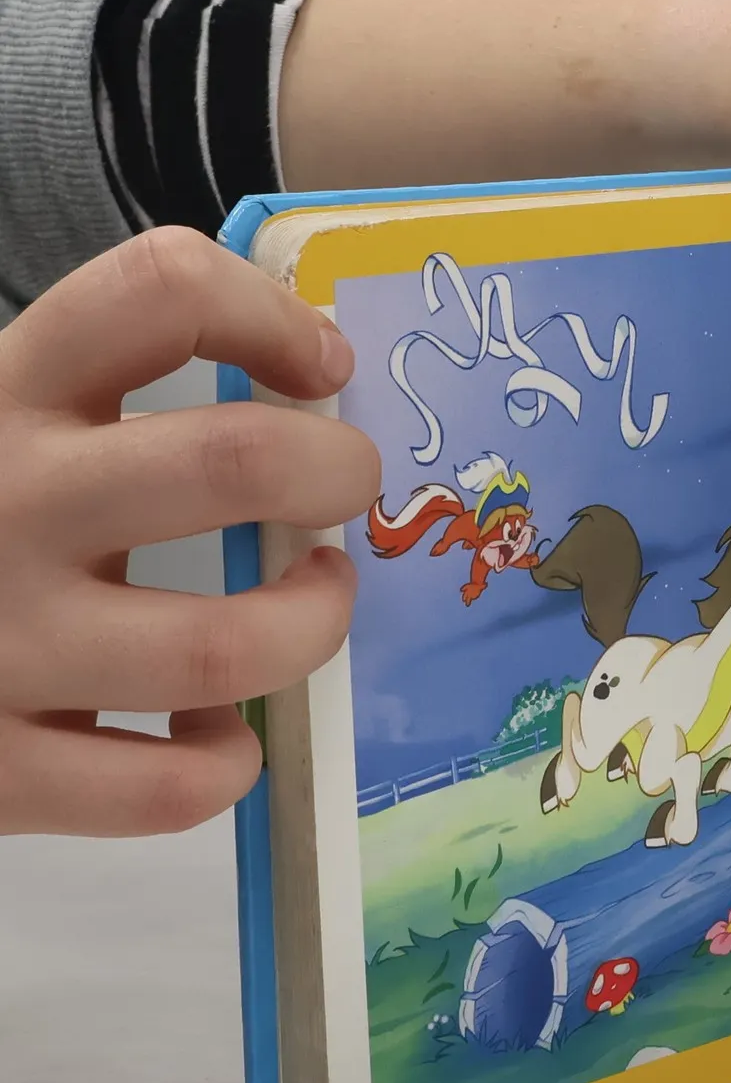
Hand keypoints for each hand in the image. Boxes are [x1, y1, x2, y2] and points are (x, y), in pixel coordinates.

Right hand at [0, 230, 379, 835]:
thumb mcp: (4, 429)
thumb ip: (104, 398)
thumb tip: (305, 379)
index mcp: (5, 397)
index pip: (157, 294)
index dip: (272, 318)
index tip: (321, 364)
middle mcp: (5, 506)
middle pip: (236, 463)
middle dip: (337, 472)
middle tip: (344, 492)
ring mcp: (0, 643)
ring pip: (225, 646)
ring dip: (309, 626)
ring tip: (310, 606)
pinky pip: (166, 788)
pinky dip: (226, 763)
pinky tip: (214, 731)